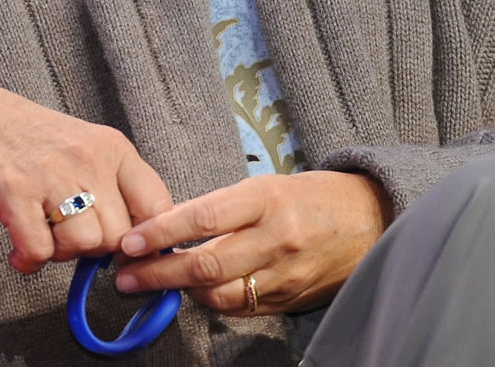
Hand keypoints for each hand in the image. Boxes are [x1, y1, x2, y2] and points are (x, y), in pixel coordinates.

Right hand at [0, 55, 173, 274]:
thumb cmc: (18, 134)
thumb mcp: (78, 147)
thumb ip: (107, 185)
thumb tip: (128, 242)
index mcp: (111, 147)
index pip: (156, 204)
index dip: (145, 241)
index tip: (126, 254)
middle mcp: (88, 158)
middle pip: (117, 236)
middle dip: (91, 250)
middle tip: (63, 237)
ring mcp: (52, 174)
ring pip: (82, 246)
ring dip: (58, 254)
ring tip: (39, 235)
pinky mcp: (15, 192)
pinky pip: (39, 252)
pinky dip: (27, 260)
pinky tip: (17, 249)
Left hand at [112, 171, 387, 315]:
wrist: (368, 219)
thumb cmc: (309, 196)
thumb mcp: (265, 186)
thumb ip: (220, 209)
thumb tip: (166, 226)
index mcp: (266, 198)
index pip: (203, 217)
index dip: (162, 232)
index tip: (130, 241)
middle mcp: (276, 238)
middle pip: (205, 264)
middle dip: (158, 273)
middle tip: (126, 276)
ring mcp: (284, 273)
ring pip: (219, 294)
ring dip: (180, 292)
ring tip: (152, 284)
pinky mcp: (288, 299)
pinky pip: (239, 308)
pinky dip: (211, 301)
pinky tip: (193, 292)